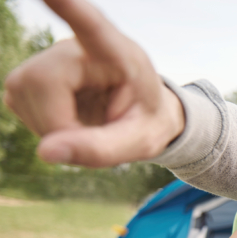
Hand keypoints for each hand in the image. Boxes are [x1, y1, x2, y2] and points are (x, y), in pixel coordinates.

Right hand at [2, 0, 183, 166]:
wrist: (140, 114)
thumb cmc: (146, 122)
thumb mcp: (140, 142)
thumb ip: (101, 149)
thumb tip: (45, 152)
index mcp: (120, 55)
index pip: (93, 27)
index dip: (71, 8)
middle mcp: (78, 46)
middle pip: (42, 81)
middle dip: (58, 123)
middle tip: (92, 137)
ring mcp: (48, 56)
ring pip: (22, 92)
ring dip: (51, 127)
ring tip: (86, 125)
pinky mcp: (28, 72)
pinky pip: (16, 101)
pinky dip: (41, 124)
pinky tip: (68, 119)